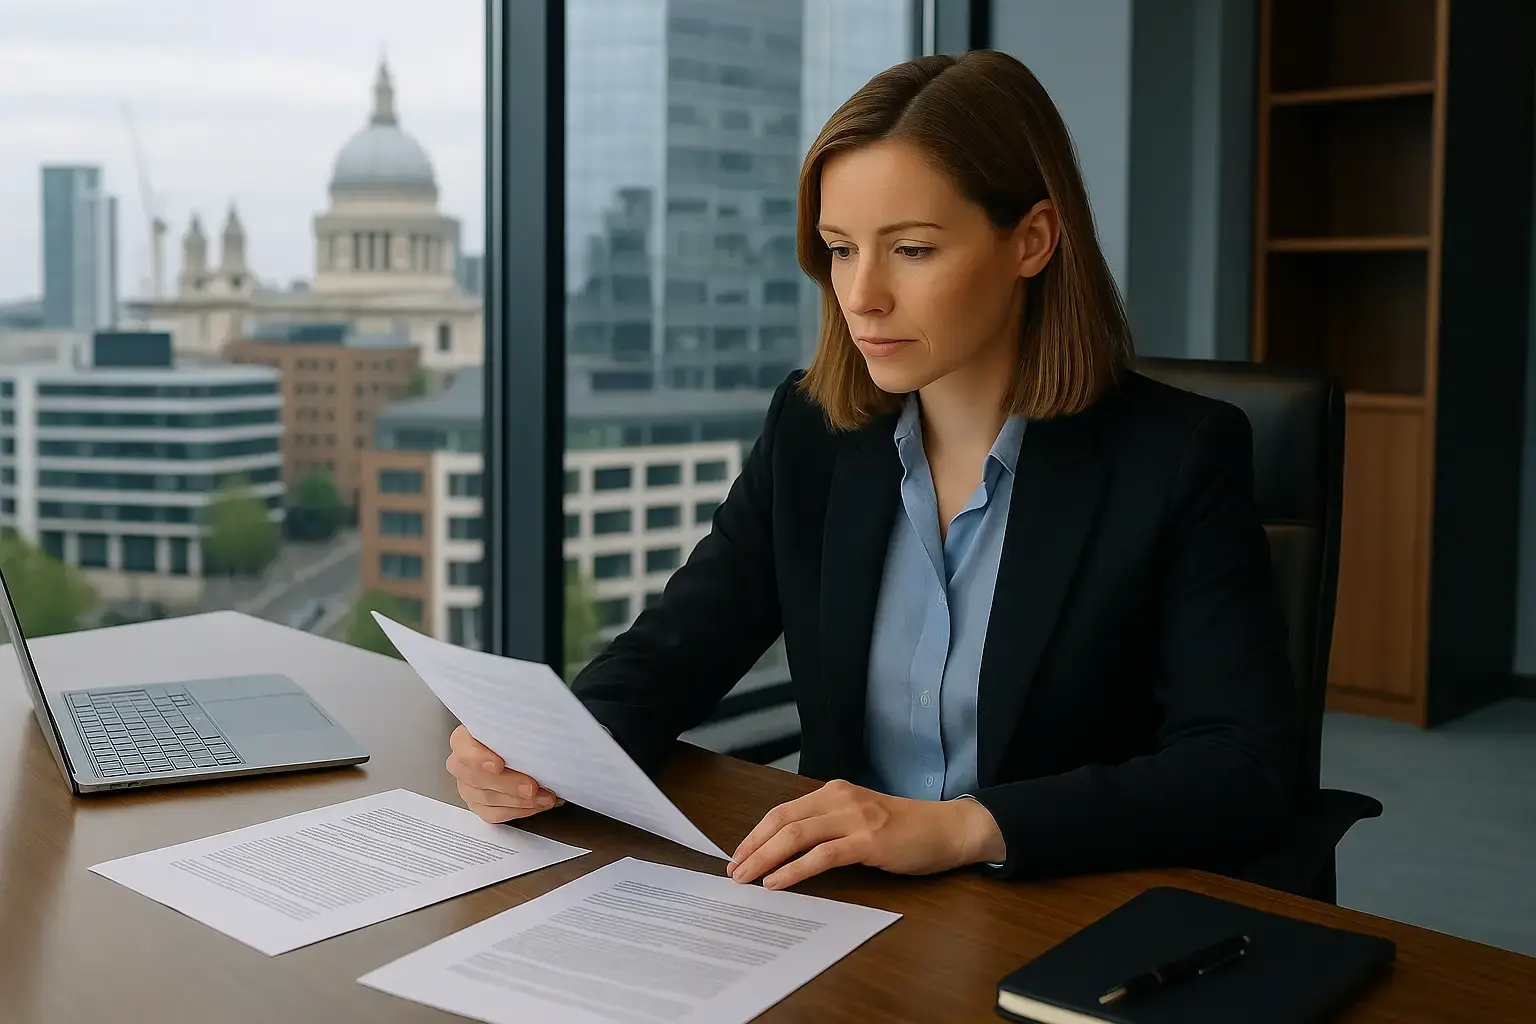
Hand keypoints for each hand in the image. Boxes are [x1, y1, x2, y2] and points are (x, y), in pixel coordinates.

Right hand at [446, 725, 563, 821]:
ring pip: (487, 798)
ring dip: (520, 800)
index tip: (498, 764)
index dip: (478, 757)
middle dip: (509, 784)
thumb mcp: (517, 724)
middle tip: (532, 787)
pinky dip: (519, 810)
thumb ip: (519, 728)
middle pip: (476, 777)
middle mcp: (462, 763)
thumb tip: (540, 730)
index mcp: (467, 737)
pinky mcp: (478, 804)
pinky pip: (494, 813)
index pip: (462, 745)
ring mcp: (468, 785)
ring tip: (544, 797)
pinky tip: (536, 804)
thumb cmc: (516, 734)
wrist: (518, 748)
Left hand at [727, 779, 1005, 889]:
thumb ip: (829, 827)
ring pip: (796, 835)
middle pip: (782, 820)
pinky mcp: (869, 842)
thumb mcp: (860, 819)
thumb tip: (787, 851)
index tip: (738, 855)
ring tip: (746, 879)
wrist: (948, 829)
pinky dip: (794, 869)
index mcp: (834, 793)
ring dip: (765, 858)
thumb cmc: (905, 830)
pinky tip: (777, 882)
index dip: (755, 834)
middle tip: (733, 871)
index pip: (782, 810)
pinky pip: (821, 855)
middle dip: (752, 847)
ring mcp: (855, 819)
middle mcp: (841, 799)